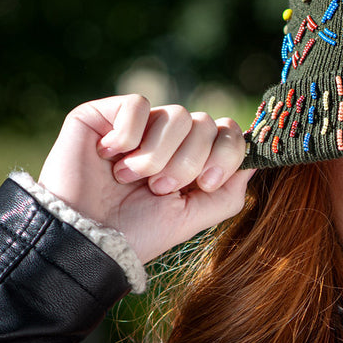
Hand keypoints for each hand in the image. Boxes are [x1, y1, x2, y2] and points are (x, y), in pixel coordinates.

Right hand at [38, 94, 254, 263]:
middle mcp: (166, 138)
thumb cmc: (136, 233)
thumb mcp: (192, 218)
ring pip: (175, 114)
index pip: (228, 133)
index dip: (224, 154)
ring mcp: (136, 125)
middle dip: (187, 161)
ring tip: (131, 179)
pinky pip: (138, 104)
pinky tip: (108, 157)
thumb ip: (227, 192)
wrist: (86, 238)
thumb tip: (256, 160)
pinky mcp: (103, 114)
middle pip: (205, 123)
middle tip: (158, 188)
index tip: (202, 184)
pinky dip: (128, 136)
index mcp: (190, 160)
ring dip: (157, 155)